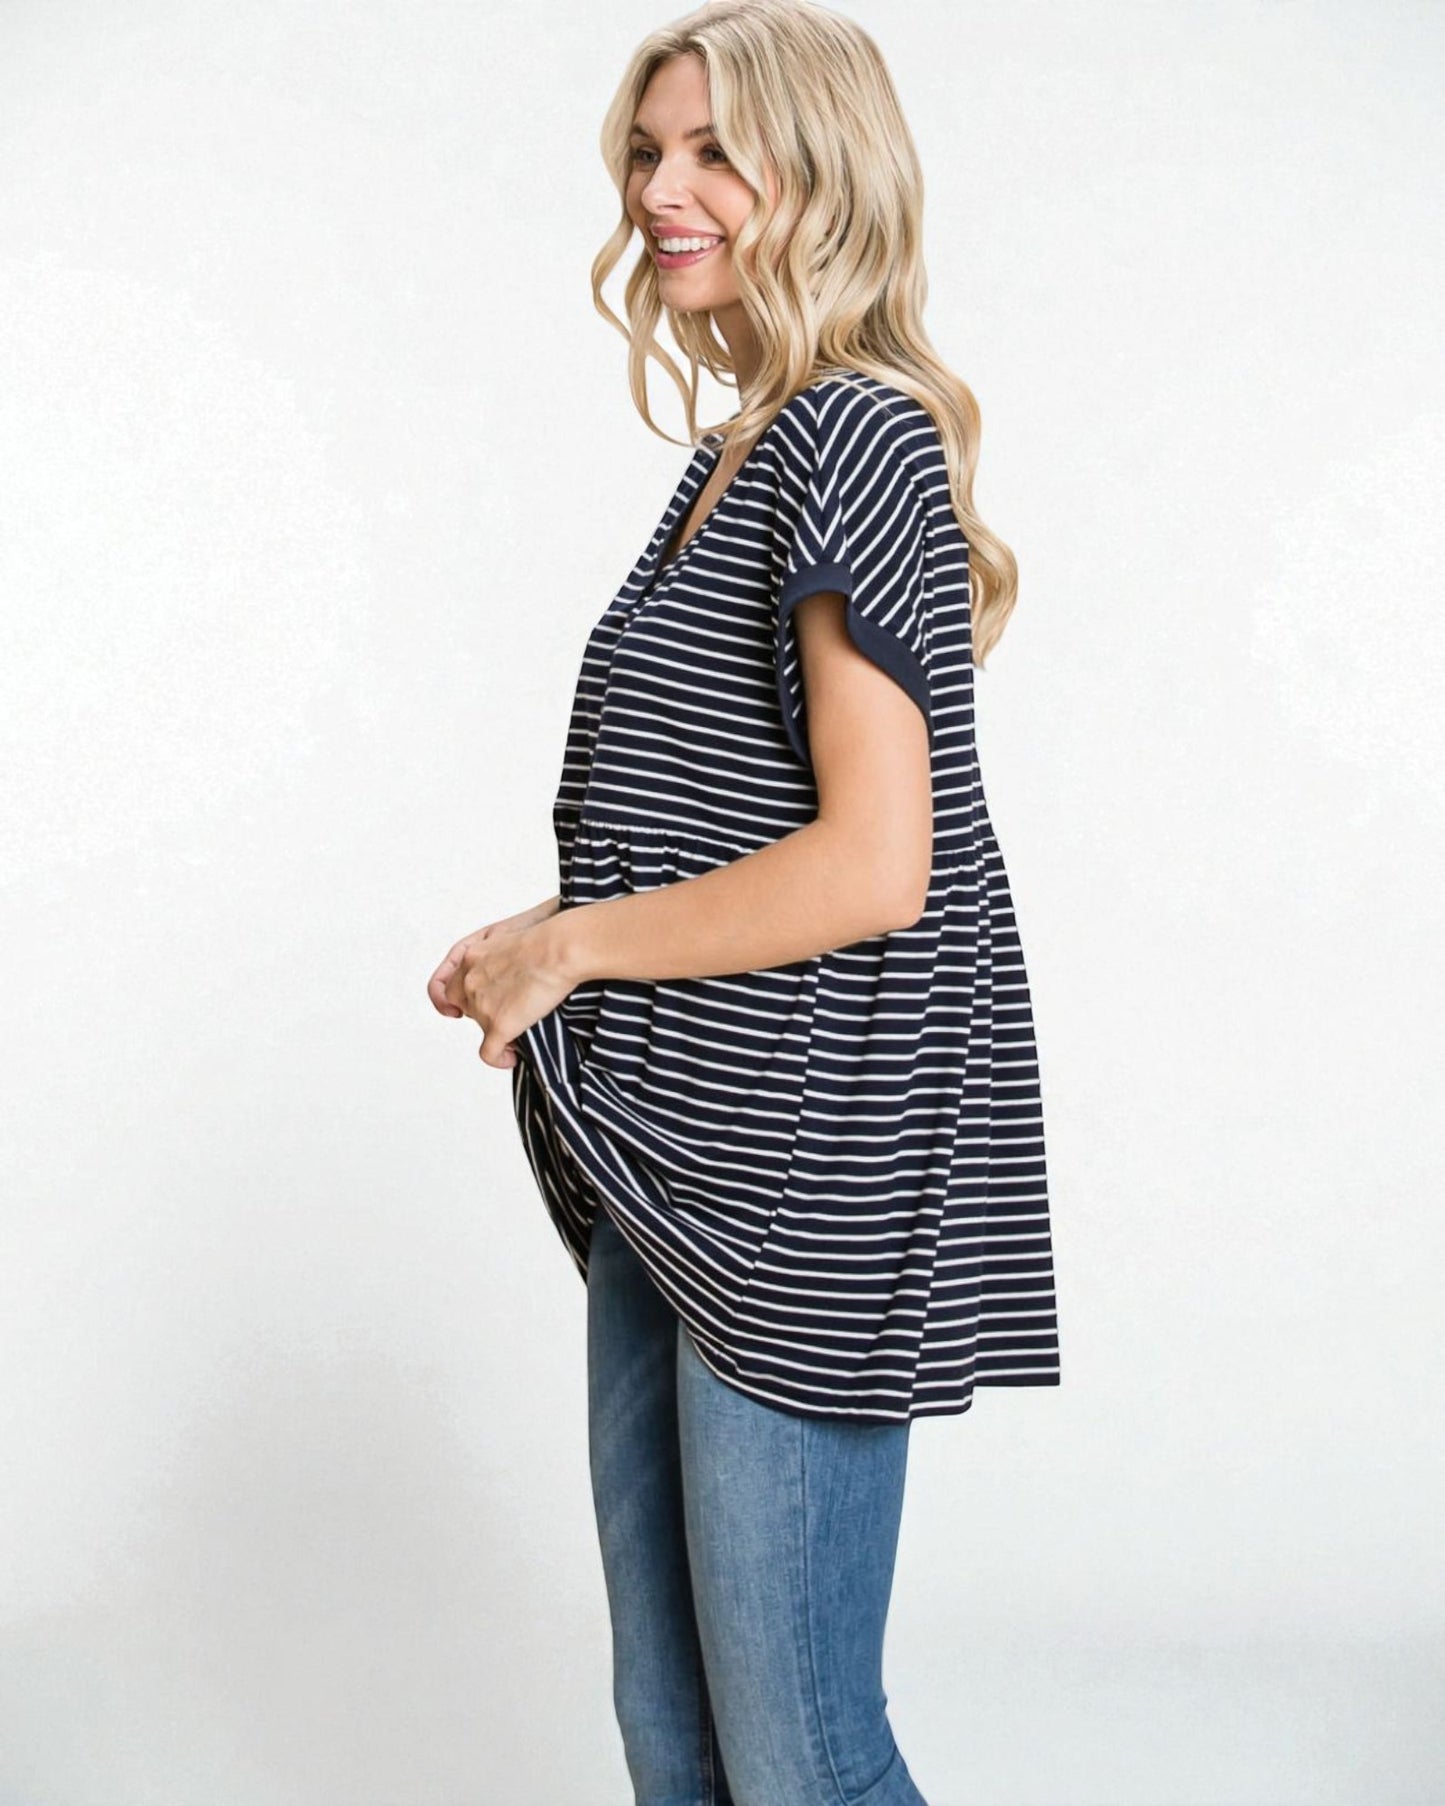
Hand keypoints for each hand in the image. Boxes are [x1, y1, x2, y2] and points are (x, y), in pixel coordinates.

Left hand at [426, 896, 570, 1068]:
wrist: (557, 949)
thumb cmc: (546, 937)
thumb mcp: (509, 932)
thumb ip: (497, 952)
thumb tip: (506, 969)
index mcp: (471, 957)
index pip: (449, 985)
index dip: (451, 999)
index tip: (457, 1010)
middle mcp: (470, 981)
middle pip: (463, 1006)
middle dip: (480, 1012)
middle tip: (504, 1013)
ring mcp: (482, 1004)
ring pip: (480, 1027)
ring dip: (495, 1032)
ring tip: (516, 1034)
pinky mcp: (498, 1025)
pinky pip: (488, 1053)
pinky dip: (499, 1059)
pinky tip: (511, 1058)